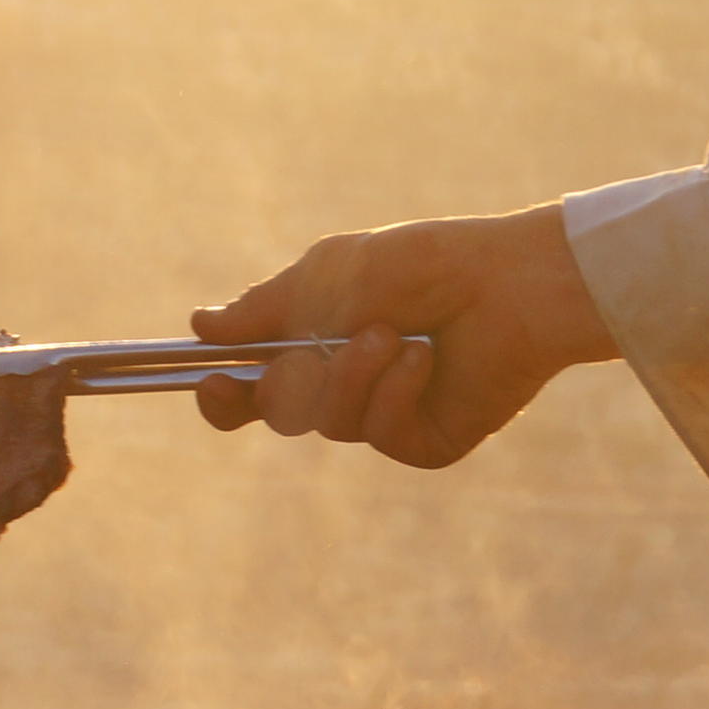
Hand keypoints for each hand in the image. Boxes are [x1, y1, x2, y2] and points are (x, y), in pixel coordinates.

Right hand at [192, 205, 619, 466]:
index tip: (210, 381)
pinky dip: (394, 391)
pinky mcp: (425, 442)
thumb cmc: (425, 266)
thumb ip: (268, 307)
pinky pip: (380, 434)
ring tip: (393, 333)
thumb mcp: (333, 273)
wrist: (508, 282)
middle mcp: (347, 385)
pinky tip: (425, 359)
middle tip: (309, 355)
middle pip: (280, 413)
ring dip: (353, 373)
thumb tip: (201, 326)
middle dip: (289, 383)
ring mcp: (386, 418)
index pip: (253, 387)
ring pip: (329, 422)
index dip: (224, 395)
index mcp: (319, 343)